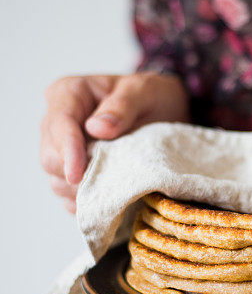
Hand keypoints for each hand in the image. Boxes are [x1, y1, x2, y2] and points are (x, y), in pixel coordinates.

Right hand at [40, 72, 188, 212]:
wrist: (159, 110)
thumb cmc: (148, 96)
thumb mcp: (143, 92)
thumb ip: (122, 106)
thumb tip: (96, 128)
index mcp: (68, 94)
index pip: (59, 125)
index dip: (67, 151)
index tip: (77, 174)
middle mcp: (57, 121)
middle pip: (50, 157)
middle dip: (75, 174)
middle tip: (108, 184)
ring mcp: (60, 148)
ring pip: (56, 179)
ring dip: (81, 190)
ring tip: (112, 191)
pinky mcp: (69, 169)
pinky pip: (67, 193)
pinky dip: (85, 200)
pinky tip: (106, 199)